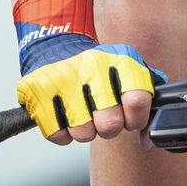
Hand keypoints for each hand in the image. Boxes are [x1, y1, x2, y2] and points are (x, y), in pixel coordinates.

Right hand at [16, 38, 164, 146]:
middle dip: (109, 127)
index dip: (136, 118)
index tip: (130, 117)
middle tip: (103, 116)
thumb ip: (145, 103)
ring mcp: (64, 77)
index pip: (137, 100)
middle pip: (110, 124)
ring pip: (83, 134)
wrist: (56, 45)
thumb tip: (148, 139)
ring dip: (84, 130)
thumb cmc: (98, 70)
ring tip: (82, 113)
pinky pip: (58, 135)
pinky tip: (64, 115)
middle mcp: (93, 65)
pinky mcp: (38, 90)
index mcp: (120, 60)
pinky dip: (62, 132)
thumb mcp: (128, 73)